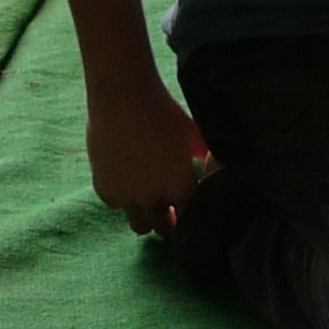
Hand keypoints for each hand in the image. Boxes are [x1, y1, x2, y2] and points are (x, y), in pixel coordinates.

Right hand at [85, 77, 209, 235]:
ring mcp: (128, 198)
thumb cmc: (165, 111)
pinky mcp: (104, 189)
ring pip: (138, 226)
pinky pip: (115, 206)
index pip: (189, 220)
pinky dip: (121, 199)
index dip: (189, 217)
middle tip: (167, 211)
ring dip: (144, 216)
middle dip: (167, 222)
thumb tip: (223, 173)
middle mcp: (155, 200)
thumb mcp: (196, 136)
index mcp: (181, 189)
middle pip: (162, 231)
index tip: (186, 210)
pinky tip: (127, 183)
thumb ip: (209, 160)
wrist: (124, 97)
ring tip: (147, 200)